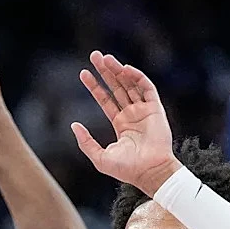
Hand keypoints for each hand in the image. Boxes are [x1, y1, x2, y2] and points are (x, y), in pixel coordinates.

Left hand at [72, 52, 180, 196]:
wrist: (150, 172)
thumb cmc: (127, 170)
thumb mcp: (100, 157)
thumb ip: (85, 142)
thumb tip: (74, 125)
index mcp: (121, 124)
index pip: (105, 100)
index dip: (95, 86)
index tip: (83, 73)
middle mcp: (132, 115)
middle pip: (117, 87)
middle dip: (106, 71)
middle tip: (94, 55)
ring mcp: (144, 111)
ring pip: (130, 84)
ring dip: (118, 70)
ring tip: (105, 58)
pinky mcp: (155, 109)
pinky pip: (147, 88)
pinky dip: (137, 77)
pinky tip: (124, 69)